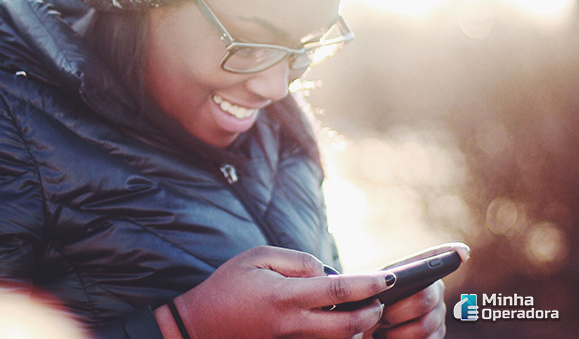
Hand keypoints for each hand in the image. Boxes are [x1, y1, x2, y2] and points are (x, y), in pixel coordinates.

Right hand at [155, 246, 395, 338]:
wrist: (200, 324)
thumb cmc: (228, 285)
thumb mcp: (257, 257)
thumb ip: (297, 261)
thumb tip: (327, 272)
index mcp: (285, 296)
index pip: (339, 291)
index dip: (369, 284)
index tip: (389, 278)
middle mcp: (292, 324)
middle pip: (349, 327)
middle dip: (372, 313)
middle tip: (380, 298)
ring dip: (358, 327)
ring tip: (364, 309)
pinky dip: (339, 334)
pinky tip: (341, 320)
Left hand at [367, 242, 470, 338]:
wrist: (363, 320)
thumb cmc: (367, 299)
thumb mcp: (368, 285)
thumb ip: (381, 278)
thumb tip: (392, 277)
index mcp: (420, 271)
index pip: (439, 258)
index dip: (454, 252)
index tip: (461, 252)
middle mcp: (435, 290)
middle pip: (425, 299)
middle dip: (399, 310)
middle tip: (381, 313)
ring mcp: (438, 313)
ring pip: (425, 326)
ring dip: (398, 330)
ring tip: (382, 329)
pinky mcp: (436, 334)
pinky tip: (389, 336)